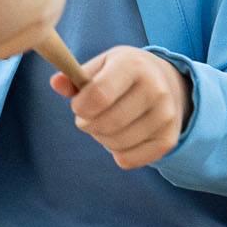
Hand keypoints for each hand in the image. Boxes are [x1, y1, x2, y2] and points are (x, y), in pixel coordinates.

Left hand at [52, 46, 190, 170]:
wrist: (166, 81)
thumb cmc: (123, 73)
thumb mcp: (101, 66)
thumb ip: (75, 76)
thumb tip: (57, 83)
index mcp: (134, 66)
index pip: (99, 95)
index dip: (80, 106)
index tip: (79, 104)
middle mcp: (157, 90)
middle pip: (107, 124)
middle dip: (88, 124)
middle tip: (90, 116)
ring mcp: (166, 116)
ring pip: (116, 144)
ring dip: (102, 138)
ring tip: (107, 124)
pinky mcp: (169, 139)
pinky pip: (128, 160)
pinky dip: (117, 153)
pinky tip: (122, 136)